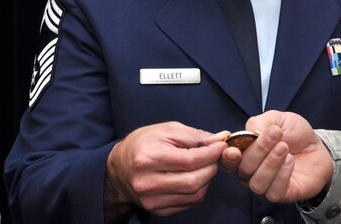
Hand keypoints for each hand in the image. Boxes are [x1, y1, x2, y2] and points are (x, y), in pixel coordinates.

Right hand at [105, 121, 228, 217]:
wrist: (119, 168)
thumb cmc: (143, 144)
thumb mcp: (167, 130)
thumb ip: (196, 136)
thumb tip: (221, 139)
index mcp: (148, 159)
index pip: (190, 161)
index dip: (212, 153)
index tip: (221, 145)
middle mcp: (147, 183)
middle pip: (194, 181)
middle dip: (212, 166)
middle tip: (214, 155)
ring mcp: (151, 200)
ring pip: (194, 194)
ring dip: (207, 179)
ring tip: (204, 165)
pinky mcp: (157, 210)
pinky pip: (189, 202)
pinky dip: (198, 189)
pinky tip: (194, 176)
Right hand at [221, 110, 332, 203]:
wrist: (318, 146)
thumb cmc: (295, 133)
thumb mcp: (278, 119)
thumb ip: (260, 122)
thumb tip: (251, 132)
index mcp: (245, 153)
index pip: (228, 160)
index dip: (228, 157)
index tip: (235, 150)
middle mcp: (251, 172)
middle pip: (244, 168)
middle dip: (259, 150)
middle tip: (276, 135)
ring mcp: (265, 185)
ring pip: (256, 183)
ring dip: (270, 163)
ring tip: (284, 147)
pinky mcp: (281, 194)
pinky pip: (273, 192)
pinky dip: (281, 175)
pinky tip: (290, 160)